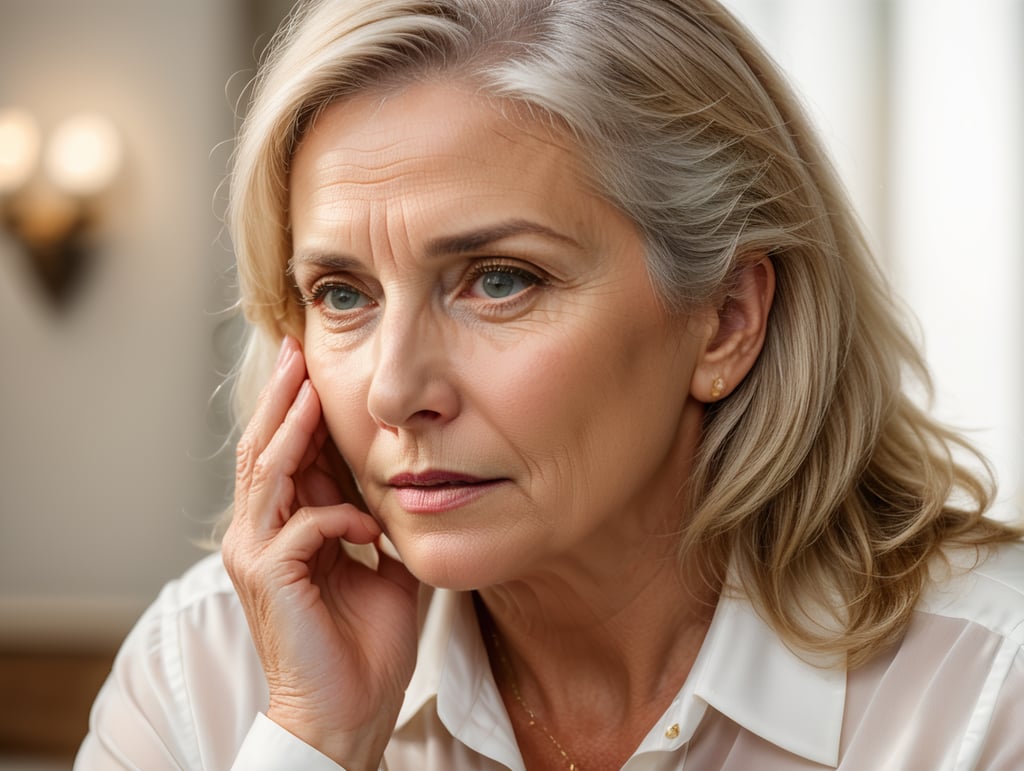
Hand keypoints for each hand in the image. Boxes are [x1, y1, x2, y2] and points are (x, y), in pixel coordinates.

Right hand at [222, 336, 419, 769]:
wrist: (349, 712)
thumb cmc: (365, 645)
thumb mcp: (380, 565)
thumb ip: (377, 521)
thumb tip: (396, 484)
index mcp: (285, 530)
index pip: (286, 456)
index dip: (299, 411)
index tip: (316, 367)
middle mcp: (259, 536)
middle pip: (264, 450)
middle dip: (284, 399)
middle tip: (297, 351)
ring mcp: (258, 555)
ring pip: (268, 473)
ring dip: (292, 427)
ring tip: (310, 385)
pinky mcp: (269, 577)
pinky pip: (303, 525)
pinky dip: (339, 516)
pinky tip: (370, 527)